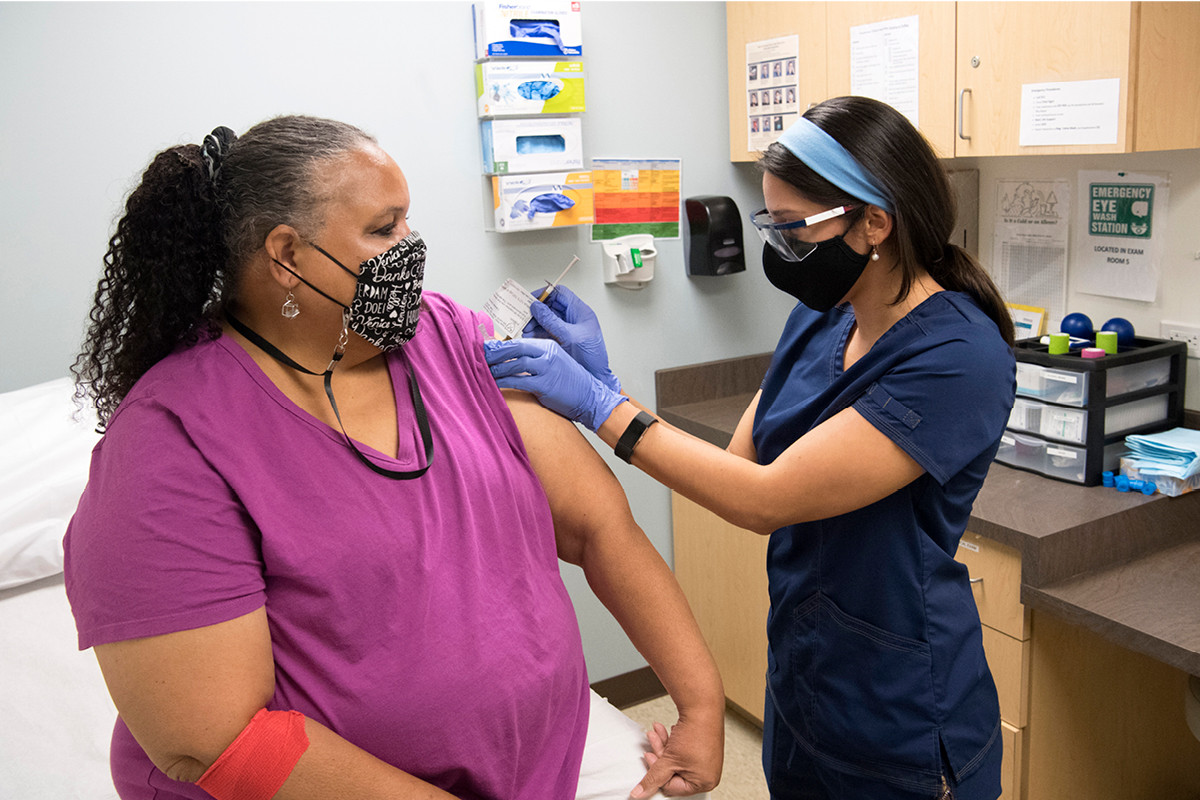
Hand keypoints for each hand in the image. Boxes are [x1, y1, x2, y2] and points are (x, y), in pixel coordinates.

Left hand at [483, 338, 625, 431]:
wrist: (590, 397)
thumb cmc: (572, 383)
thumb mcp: (556, 363)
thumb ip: (537, 359)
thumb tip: (513, 360)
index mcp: (549, 346)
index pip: (520, 341)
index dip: (501, 345)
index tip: (487, 348)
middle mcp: (548, 354)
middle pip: (515, 348)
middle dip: (495, 352)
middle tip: (479, 356)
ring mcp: (547, 368)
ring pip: (515, 363)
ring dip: (497, 368)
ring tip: (484, 371)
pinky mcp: (545, 384)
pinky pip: (519, 380)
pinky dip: (504, 382)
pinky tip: (494, 384)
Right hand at [523, 285, 621, 392]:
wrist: (597, 377)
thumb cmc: (591, 358)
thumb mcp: (569, 336)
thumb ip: (552, 321)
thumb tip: (536, 306)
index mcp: (580, 312)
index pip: (560, 294)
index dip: (545, 294)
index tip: (530, 300)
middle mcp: (574, 318)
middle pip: (551, 306)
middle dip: (536, 312)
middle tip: (524, 318)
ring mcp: (568, 329)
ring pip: (548, 319)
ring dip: (535, 324)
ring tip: (526, 331)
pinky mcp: (563, 339)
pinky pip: (548, 331)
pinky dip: (538, 333)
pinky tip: (530, 337)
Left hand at [631, 713, 722, 797]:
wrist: (703, 706)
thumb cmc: (696, 733)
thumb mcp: (669, 760)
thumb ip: (653, 778)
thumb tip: (640, 793)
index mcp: (703, 782)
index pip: (672, 786)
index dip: (657, 773)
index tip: (649, 758)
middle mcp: (707, 773)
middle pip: (673, 772)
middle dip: (659, 755)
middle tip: (651, 744)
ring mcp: (706, 759)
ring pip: (676, 759)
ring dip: (663, 745)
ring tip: (655, 733)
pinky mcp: (703, 747)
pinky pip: (683, 750)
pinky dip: (673, 741)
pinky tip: (669, 731)